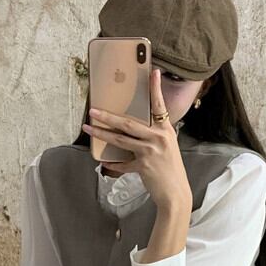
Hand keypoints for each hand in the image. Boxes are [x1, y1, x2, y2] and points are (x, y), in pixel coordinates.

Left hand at [82, 68, 191, 211]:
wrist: (176, 193)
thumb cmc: (170, 170)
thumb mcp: (166, 148)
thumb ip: (152, 137)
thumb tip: (132, 131)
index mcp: (165, 130)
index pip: (159, 105)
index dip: (155, 88)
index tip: (153, 72)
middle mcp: (159, 137)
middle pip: (128, 123)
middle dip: (108, 116)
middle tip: (93, 109)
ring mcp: (150, 151)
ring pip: (120, 139)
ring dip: (102, 133)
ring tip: (89, 127)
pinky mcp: (143, 165)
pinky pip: (122, 163)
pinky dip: (112, 164)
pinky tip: (103, 162)